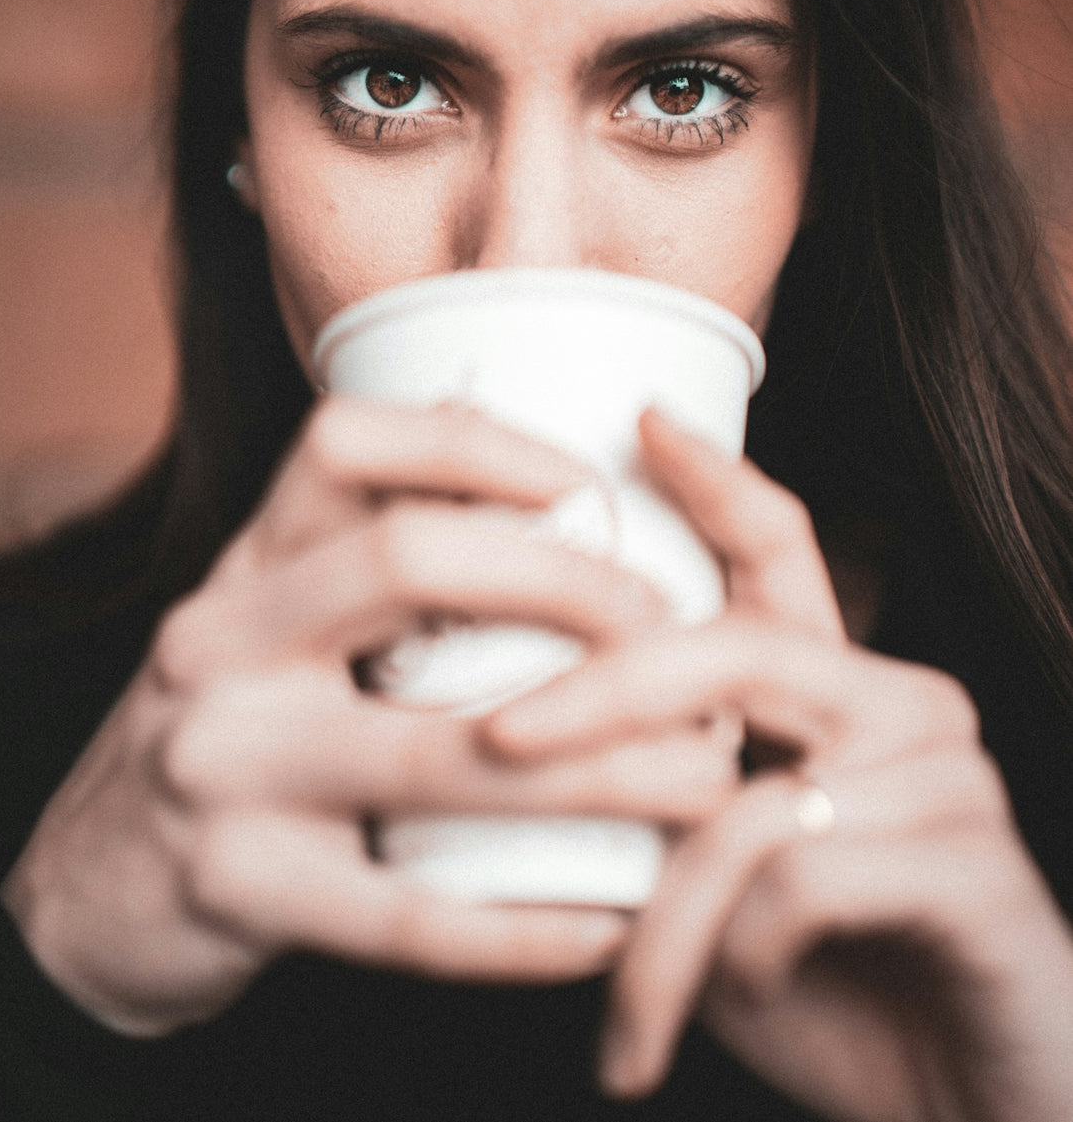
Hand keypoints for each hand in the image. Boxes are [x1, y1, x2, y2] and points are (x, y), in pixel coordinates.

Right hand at [0, 398, 736, 1036]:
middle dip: (569, 585)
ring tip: (698, 776)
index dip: (482, 445)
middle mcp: (221, 641)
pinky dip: (522, 926)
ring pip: (443, 749)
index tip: (589, 490)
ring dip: (602, 765)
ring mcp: (222, 766)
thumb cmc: (227, 737)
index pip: (347, 442)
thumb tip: (546, 502)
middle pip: (408, 560)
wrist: (85, 893)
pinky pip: (407, 913)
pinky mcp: (238, 889)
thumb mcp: (263, 625)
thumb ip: (361, 571)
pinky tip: (604, 924)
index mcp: (246, 564)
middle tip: (666, 631)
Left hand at [485, 411, 1072, 1121]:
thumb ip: (652, 806)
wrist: (965, 1120)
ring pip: (741, 799)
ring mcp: (942, 771)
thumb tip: (506, 745)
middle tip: (499, 740)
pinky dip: (728, 962)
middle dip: (600, 692)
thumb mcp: (712, 891)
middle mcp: (898, 702)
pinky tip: (733, 1013)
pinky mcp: (973, 855)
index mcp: (835, 691)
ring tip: (626, 1020)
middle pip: (734, 643)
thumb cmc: (826, 995)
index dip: (713, 478)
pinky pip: (791, 882)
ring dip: (664, 924)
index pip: (781, 547)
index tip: (638, 420)